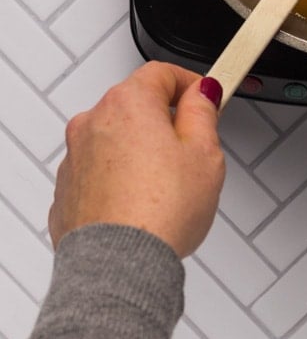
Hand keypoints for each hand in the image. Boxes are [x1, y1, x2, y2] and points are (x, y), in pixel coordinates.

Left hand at [49, 63, 225, 258]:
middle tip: (193, 148)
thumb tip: (202, 94)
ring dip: (140, 150)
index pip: (162, 73)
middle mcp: (93, 122)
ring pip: (116, 139)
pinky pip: (100, 172)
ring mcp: (76, 157)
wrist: (119, 265)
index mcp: (128, 103)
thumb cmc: (158, 212)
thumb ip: (203, 113)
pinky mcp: (69, 190)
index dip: (191, 84)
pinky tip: (142, 202)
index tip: (206, 97)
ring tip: (168, 185)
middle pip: (136, 105)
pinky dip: (119, 178)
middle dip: (165, 120)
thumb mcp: (205, 154)